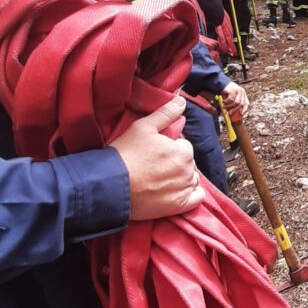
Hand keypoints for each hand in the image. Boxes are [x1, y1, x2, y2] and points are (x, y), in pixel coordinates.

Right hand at [110, 97, 204, 220]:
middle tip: (154, 167)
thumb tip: (182, 101)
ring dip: (182, 178)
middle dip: (176, 163)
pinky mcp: (180, 206)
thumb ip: (166, 113)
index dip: (170, 148)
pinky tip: (175, 192)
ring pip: (192, 179)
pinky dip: (191, 195)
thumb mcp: (143, 127)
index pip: (184, 147)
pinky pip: (196, 198)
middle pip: (188, 163)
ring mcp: (184, 189)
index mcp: (183, 151)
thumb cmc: (125, 155)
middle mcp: (188, 170)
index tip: (155, 153)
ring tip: (160, 179)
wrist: (111, 185)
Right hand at [221, 81, 248, 113]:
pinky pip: (230, 99)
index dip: (245, 110)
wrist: (220, 83)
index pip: (246, 103)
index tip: (242, 116)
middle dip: (235, 110)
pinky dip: (226, 102)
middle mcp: (242, 92)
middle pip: (241, 104)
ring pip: (236, 102)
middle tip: (229, 113)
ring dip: (229, 106)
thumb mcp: (232, 98)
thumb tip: (233, 114)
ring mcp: (238, 91)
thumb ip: (234, 104)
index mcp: (243, 94)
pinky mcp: (233, 90)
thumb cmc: (226, 92)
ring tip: (224, 107)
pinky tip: (223, 102)